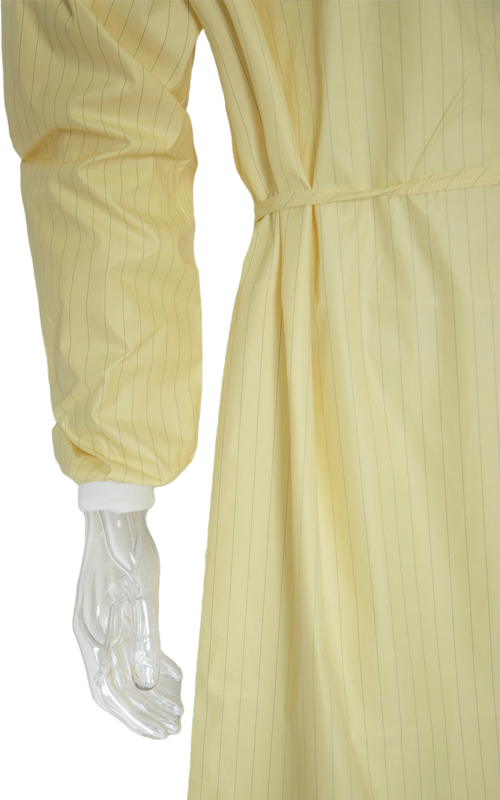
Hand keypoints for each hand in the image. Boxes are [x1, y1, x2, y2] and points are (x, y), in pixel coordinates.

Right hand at [72, 509, 184, 738]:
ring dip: (150, 691)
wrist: (116, 514)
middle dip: (146, 710)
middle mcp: (94, 634)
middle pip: (118, 686)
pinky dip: (150, 666)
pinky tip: (172, 675)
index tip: (160, 730)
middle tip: (175, 723)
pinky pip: (130, 652)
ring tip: (178, 705)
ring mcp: (103, 625)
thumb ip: (144, 638)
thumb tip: (147, 684)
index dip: (135, 715)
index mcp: (93, 632)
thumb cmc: (127, 549)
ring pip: (125, 670)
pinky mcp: (115, 615)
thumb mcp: (142, 593)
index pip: (110, 689)